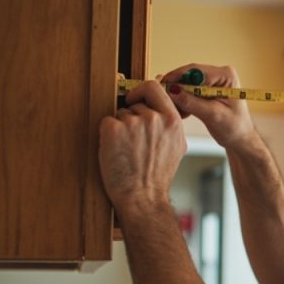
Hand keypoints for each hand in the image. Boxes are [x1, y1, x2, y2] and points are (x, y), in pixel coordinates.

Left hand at [99, 81, 185, 215]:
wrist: (143, 196)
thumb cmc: (157, 174)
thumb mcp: (176, 145)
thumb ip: (170, 122)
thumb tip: (162, 99)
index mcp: (172, 120)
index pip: (153, 86)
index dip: (141, 91)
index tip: (135, 100)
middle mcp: (153, 118)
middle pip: (134, 104)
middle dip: (132, 118)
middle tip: (135, 143)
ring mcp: (132, 123)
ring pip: (120, 114)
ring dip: (120, 129)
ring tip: (128, 150)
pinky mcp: (112, 130)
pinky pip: (106, 122)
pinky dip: (107, 135)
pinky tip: (116, 151)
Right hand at [161, 64, 257, 149]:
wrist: (240, 138)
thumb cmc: (234, 128)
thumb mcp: (214, 116)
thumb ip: (193, 103)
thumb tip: (172, 91)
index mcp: (226, 75)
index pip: (196, 71)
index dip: (177, 77)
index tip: (162, 86)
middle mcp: (218, 74)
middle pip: (188, 76)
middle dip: (175, 88)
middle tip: (162, 100)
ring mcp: (211, 81)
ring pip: (185, 84)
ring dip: (177, 96)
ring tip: (174, 110)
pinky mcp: (205, 90)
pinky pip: (187, 91)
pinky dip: (181, 101)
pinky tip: (181, 113)